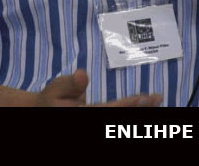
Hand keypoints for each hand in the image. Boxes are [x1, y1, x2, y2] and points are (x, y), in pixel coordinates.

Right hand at [0, 72, 162, 106]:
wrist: (40, 112)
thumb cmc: (50, 99)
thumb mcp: (56, 88)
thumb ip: (70, 82)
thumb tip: (83, 75)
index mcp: (85, 115)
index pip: (111, 110)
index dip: (129, 105)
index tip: (145, 98)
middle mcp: (93, 121)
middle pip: (119, 118)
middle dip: (140, 109)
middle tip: (158, 97)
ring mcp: (95, 123)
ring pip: (119, 120)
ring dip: (137, 112)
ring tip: (154, 100)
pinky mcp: (96, 120)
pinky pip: (115, 118)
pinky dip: (128, 112)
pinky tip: (139, 106)